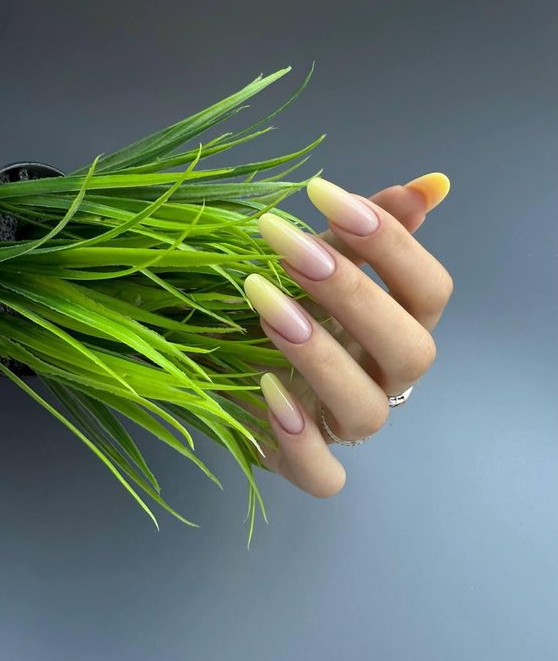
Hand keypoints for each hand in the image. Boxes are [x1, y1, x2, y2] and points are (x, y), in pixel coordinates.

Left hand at [239, 173, 452, 497]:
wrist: (229, 364)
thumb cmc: (287, 305)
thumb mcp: (319, 262)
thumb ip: (366, 232)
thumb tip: (431, 185)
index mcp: (399, 324)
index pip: (431, 291)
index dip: (391, 244)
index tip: (322, 194)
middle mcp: (384, 377)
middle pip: (410, 351)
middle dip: (354, 296)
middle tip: (290, 249)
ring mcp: (345, 424)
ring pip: (367, 412)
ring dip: (321, 357)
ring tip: (267, 308)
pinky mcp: (306, 463)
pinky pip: (324, 475)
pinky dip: (301, 442)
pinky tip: (267, 390)